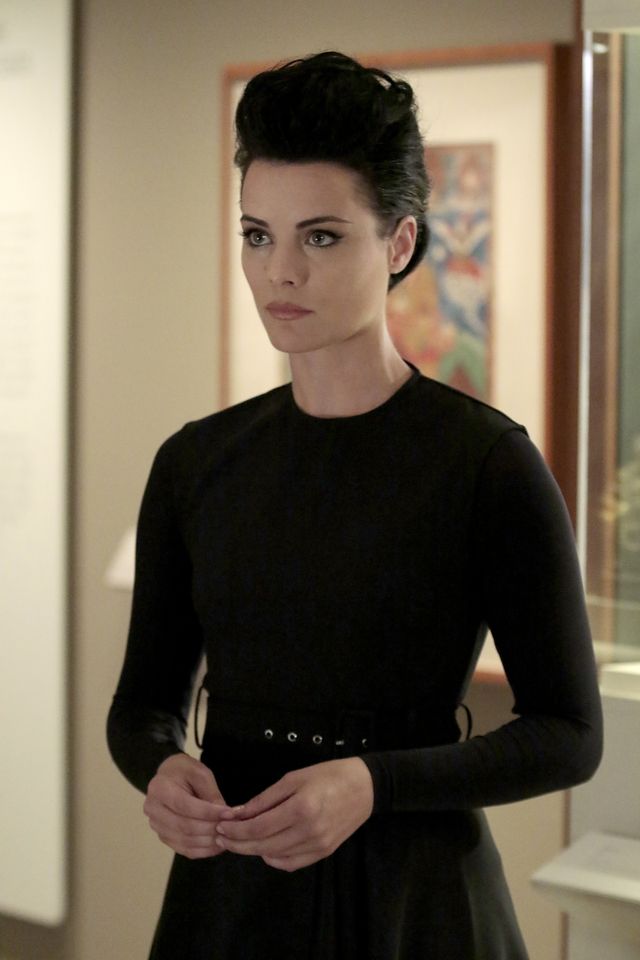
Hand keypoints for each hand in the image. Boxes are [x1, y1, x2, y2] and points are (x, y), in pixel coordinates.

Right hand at [144, 753, 228, 858]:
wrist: (169, 776)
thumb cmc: (185, 771)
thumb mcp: (200, 773)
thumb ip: (211, 794)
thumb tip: (225, 817)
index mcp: (160, 788)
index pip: (185, 806)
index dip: (209, 812)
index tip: (229, 813)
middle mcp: (153, 809)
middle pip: (184, 826)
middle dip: (210, 828)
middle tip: (230, 827)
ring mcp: (156, 826)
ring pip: (184, 841)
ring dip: (208, 842)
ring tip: (227, 837)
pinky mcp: (163, 837)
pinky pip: (183, 849)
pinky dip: (202, 850)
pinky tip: (217, 845)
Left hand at [214, 757, 373, 871]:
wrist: (364, 787)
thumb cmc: (327, 775)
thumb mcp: (293, 778)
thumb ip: (265, 799)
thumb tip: (238, 814)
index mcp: (302, 808)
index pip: (259, 827)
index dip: (236, 830)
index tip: (220, 826)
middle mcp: (310, 831)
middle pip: (264, 845)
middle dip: (238, 843)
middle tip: (221, 836)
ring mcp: (318, 845)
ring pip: (275, 857)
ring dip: (253, 850)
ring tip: (238, 840)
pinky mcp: (324, 853)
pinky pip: (291, 863)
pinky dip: (273, 858)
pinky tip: (264, 848)